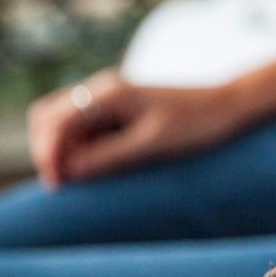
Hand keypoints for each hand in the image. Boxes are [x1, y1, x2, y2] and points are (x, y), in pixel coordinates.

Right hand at [26, 69, 243, 187]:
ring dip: (64, 150)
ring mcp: (109, 98)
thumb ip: (108, 156)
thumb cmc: (195, 123)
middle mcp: (102, 90)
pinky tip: (96, 167)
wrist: (227, 106)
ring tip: (81, 178)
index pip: (55, 122)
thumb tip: (68, 172)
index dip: (48, 155)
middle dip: (48, 150)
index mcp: (108, 93)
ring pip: (64, 123)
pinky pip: (85, 128)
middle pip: (49, 118)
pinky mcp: (119, 109)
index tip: (57, 187)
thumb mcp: (151, 144)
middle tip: (64, 185)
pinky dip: (81, 147)